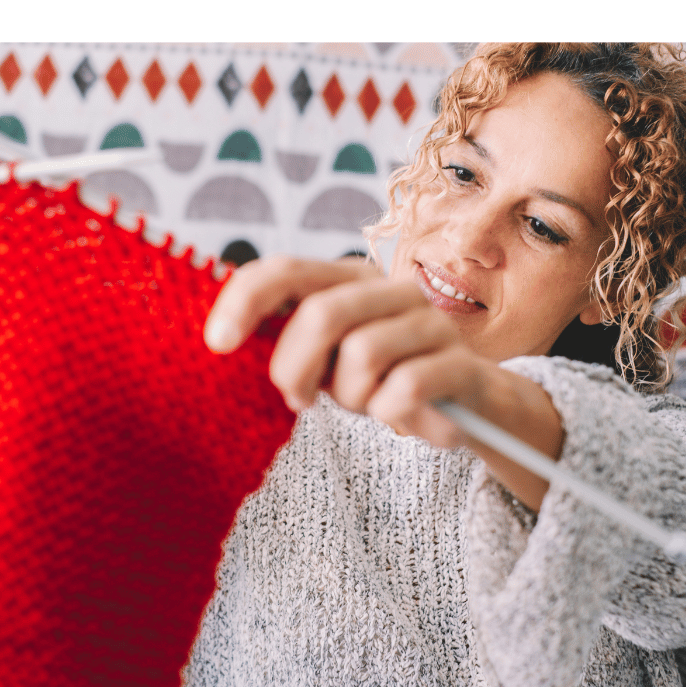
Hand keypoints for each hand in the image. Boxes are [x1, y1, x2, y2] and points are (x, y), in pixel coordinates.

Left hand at [204, 255, 564, 509]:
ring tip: (368, 403)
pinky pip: (404, 391)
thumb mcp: (330, 357)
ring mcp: (431, 323)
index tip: (216, 344)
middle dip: (296, 368)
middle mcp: (392, 290)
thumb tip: (225, 338)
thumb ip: (292, 341)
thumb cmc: (385, 377)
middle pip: (322, 315)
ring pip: (363, 356)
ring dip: (353, 397)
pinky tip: (400, 416)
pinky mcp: (460, 363)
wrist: (468, 404)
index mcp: (350, 279)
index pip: (286, 269)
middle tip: (301, 398)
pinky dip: (391, 414)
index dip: (244, 300)